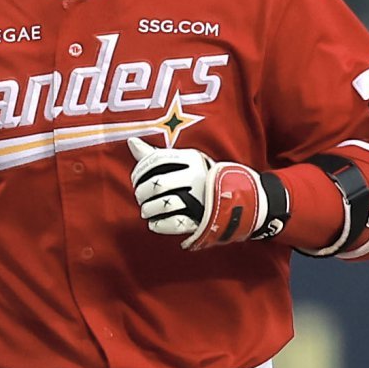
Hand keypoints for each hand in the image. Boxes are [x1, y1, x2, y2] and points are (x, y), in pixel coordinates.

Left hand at [128, 137, 275, 248]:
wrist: (236, 198)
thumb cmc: (201, 178)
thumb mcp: (183, 162)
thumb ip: (156, 155)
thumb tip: (131, 142)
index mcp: (191, 159)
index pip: (155, 161)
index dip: (139, 172)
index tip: (136, 180)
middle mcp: (196, 176)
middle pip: (156, 184)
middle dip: (141, 193)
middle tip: (140, 198)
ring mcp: (200, 198)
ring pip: (163, 204)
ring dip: (148, 210)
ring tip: (147, 211)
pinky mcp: (201, 218)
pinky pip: (173, 223)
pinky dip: (159, 225)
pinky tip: (154, 223)